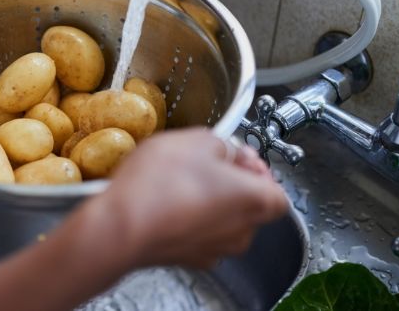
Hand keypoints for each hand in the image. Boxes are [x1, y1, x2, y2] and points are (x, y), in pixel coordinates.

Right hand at [91, 127, 288, 269]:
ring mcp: (213, 250)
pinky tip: (165, 200)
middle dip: (231, 182)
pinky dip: (187, 217)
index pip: (278, 190)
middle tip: (205, 162)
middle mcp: (241, 232)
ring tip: (178, 180)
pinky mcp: (186, 258)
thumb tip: (224, 152)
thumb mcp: (197, 140)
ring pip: (222, 221)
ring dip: (208, 201)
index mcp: (256, 201)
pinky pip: (196, 233)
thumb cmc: (161, 184)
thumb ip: (222, 144)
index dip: (258, 169)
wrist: (120, 226)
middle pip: (250, 206)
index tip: (236, 154)